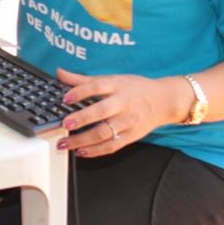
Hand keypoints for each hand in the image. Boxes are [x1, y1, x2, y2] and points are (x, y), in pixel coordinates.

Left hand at [55, 69, 184, 156]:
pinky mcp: (131, 136)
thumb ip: (84, 79)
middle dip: (82, 119)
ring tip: (65, 143)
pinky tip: (81, 151)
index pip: (97, 87)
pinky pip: (112, 146)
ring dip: (83, 140)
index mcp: (116, 87)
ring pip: (104, 133)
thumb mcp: (112, 79)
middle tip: (64, 124)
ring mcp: (128, 122)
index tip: (65, 98)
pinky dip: (96, 151)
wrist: (164, 101)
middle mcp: (122, 104)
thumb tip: (59, 73)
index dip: (80, 92)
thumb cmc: (135, 89)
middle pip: (101, 112)